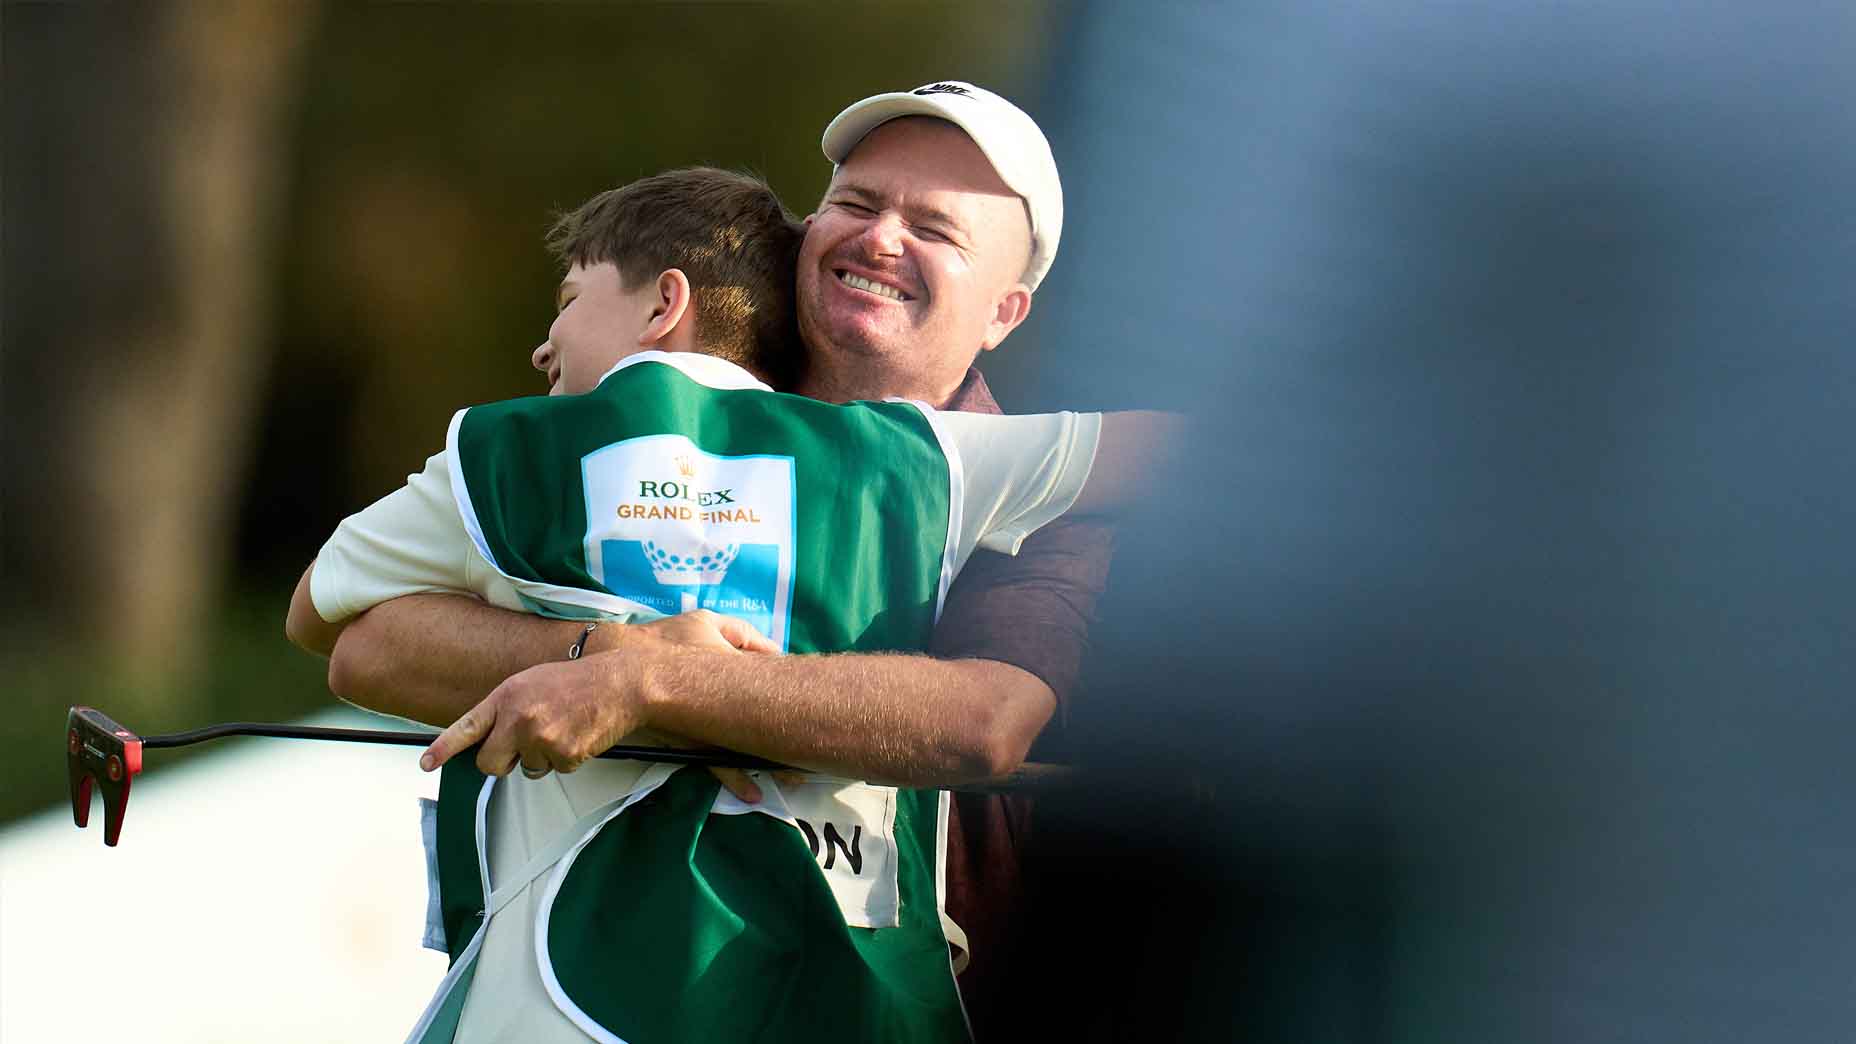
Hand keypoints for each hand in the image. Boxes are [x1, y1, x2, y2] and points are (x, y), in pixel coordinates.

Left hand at [419, 610, 778, 777]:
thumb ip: (508, 707)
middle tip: (526, 747)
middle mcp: (517, 717)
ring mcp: (539, 738)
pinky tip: (581, 735)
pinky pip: (556, 770)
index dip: (443, 749)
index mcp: (507, 695)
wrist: (622, 682)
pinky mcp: (563, 755)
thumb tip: (493, 740)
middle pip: (490, 763)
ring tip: (565, 728)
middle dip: (504, 763)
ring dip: (542, 757)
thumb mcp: (534, 682)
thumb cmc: (578, 681)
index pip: (466, 727)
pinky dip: (568, 759)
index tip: (426, 764)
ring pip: (527, 770)